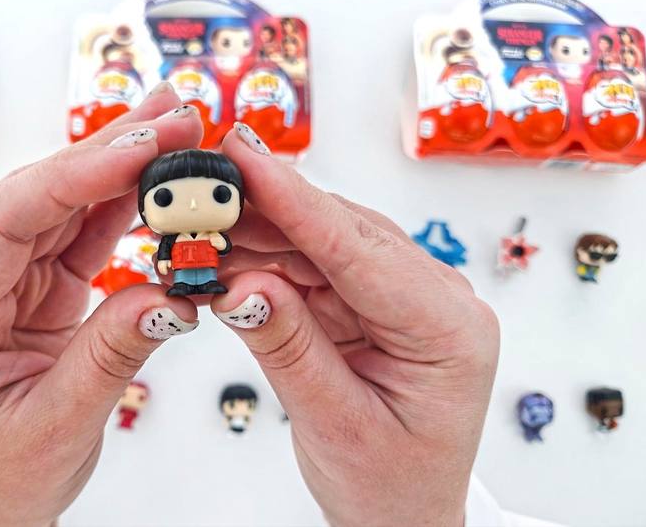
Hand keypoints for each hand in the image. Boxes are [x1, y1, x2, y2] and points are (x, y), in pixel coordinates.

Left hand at [0, 86, 202, 526]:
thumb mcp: (57, 426)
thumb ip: (112, 353)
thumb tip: (171, 294)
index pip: (4, 222)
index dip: (74, 175)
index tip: (141, 145)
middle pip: (32, 198)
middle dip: (103, 154)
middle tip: (171, 115)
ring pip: (57, 208)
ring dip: (116, 169)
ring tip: (172, 130)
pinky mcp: (30, 291)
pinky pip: (76, 239)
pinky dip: (119, 209)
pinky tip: (153, 180)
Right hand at [210, 124, 498, 525]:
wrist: (403, 517)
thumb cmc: (390, 487)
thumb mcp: (337, 426)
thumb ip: (290, 349)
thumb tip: (242, 283)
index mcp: (449, 329)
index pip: (359, 251)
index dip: (294, 199)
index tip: (244, 154)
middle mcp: (435, 300)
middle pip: (340, 233)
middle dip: (265, 208)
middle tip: (199, 183)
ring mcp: (402, 298)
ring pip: (321, 244)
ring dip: (258, 234)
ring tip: (196, 224)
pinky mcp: (371, 304)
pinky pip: (312, 269)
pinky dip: (265, 262)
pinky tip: (223, 255)